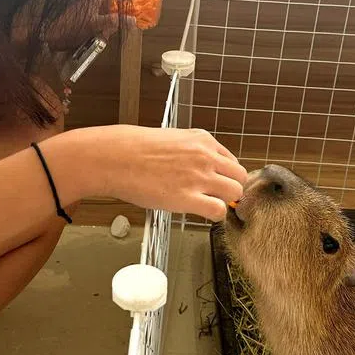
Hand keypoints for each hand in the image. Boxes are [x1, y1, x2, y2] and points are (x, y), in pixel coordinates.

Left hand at [25, 0, 135, 52]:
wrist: (45, 32)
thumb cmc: (68, 24)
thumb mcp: (94, 23)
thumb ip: (114, 21)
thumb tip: (134, 21)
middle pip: (118, 1)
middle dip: (123, 14)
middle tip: (127, 24)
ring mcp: (90, 7)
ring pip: (110, 13)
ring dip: (111, 25)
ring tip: (103, 35)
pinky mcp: (85, 16)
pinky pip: (101, 21)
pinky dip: (103, 29)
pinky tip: (97, 38)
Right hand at [68, 126, 246, 221]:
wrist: (115, 157)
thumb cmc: (134, 148)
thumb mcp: (172, 139)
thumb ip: (191, 151)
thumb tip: (200, 167)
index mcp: (202, 140)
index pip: (232, 160)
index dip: (226, 175)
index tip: (219, 183)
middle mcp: (205, 156)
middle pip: (239, 177)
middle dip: (230, 188)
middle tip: (218, 196)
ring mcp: (198, 177)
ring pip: (234, 193)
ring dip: (225, 201)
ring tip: (210, 205)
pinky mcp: (187, 198)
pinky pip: (218, 210)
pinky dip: (215, 215)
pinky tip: (203, 213)